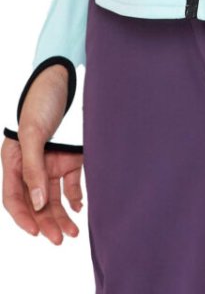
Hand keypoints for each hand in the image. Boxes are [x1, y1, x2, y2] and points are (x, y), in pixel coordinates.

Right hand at [1, 64, 82, 243]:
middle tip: (58, 239)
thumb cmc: (43, 99)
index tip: (36, 230)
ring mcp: (52, 162)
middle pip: (36, 202)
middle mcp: (32, 165)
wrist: (67, 76)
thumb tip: (37, 203)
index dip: (23, 216)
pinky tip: (80, 208)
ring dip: (61, 216)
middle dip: (46, 222)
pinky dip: (75, 198)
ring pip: (53, 198)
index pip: (14, 197)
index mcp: (14, 160)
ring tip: (72, 233)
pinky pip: (71, 184)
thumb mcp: (33, 132)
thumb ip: (33, 168)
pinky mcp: (71, 157)